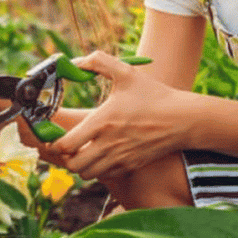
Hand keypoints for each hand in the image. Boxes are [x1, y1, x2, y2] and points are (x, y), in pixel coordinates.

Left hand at [50, 50, 187, 179]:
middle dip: (65, 156)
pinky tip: (100, 153)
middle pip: (72, 165)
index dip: (55, 141)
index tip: (55, 133)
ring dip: (80, 164)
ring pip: (86, 174)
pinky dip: (96, 168)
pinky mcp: (129, 166)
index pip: (65, 144)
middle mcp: (108, 144)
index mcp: (102, 121)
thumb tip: (75, 62)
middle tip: (67, 143)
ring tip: (82, 149)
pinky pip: (103, 175)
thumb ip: (97, 62)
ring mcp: (119, 158)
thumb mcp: (126, 72)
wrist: (182, 119)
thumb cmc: (154, 95)